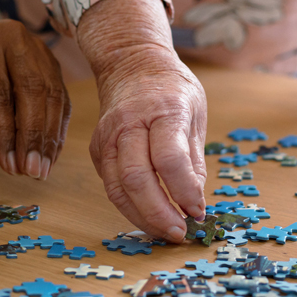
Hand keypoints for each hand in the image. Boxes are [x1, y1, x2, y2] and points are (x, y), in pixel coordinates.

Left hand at [0, 20, 70, 179]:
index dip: (5, 132)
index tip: (7, 164)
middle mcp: (16, 40)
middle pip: (32, 91)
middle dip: (32, 137)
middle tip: (30, 171)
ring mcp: (40, 50)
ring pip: (52, 96)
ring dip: (49, 138)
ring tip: (41, 169)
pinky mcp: (54, 64)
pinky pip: (61, 99)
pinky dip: (57, 130)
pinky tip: (50, 154)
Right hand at [77, 0, 207, 242]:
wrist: (131, 63)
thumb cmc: (171, 89)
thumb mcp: (196, 113)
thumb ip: (194, 160)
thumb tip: (194, 204)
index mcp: (163, 109)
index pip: (169, 158)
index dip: (183, 191)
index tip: (198, 211)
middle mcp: (129, 123)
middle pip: (136, 177)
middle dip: (159, 213)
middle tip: (179, 234)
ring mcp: (108, 137)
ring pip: (117, 187)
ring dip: (142, 217)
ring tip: (165, 233)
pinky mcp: (98, 151)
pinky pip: (111, 187)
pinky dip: (130, 208)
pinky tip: (149, 217)